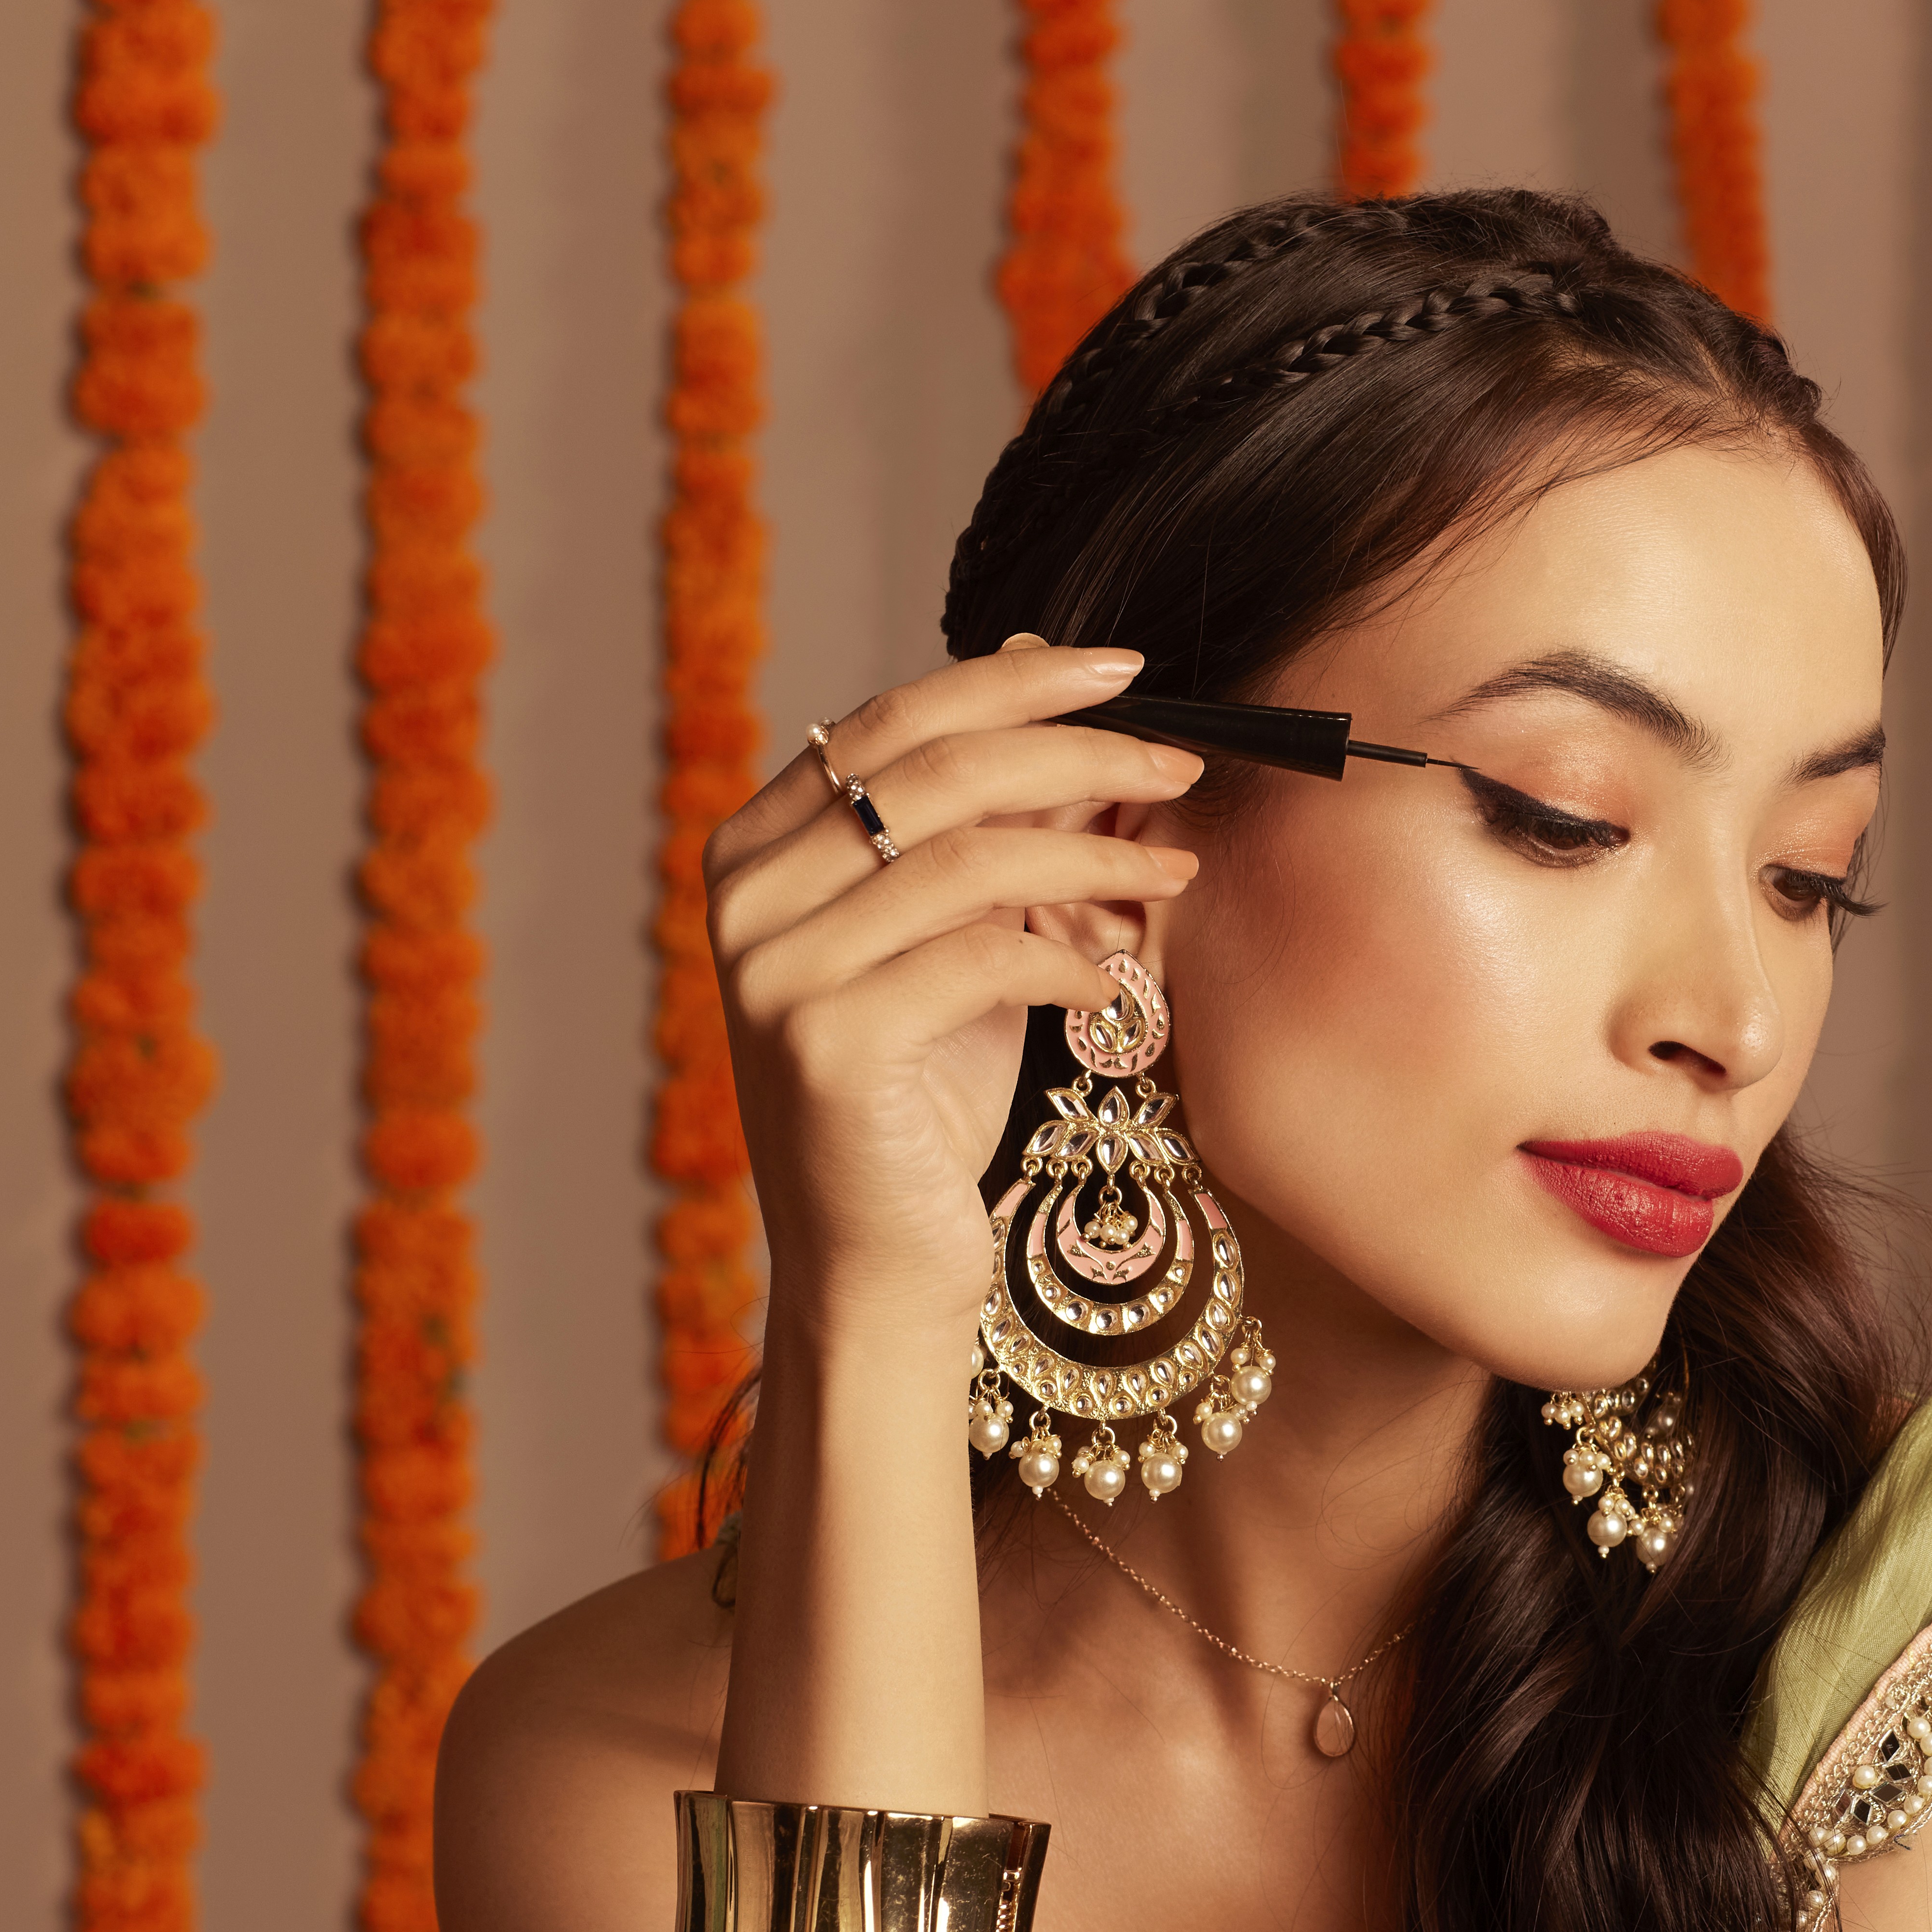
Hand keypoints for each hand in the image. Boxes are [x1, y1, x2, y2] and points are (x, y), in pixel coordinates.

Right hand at [703, 640, 1202, 1345]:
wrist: (879, 1261)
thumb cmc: (924, 1094)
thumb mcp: (960, 935)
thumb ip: (990, 820)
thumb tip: (1043, 670)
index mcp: (760, 848)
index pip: (898, 720)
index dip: (1020, 684)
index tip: (1130, 670)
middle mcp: (748, 896)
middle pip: (938, 772)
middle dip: (1079, 754)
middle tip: (1183, 762)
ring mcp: (775, 971)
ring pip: (969, 861)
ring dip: (1094, 859)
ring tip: (1172, 876)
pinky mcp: (826, 1044)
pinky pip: (979, 957)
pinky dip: (1069, 960)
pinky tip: (1116, 984)